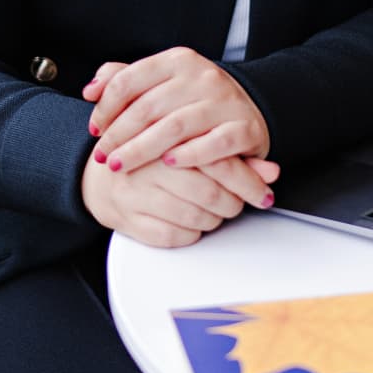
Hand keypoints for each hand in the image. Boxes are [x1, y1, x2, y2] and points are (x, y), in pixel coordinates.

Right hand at [80, 152, 280, 248]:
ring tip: (216, 210)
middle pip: (209, 193)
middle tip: (237, 202)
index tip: (263, 193)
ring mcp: (136, 192)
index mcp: (166, 135)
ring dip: (214, 219)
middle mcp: (148, 163)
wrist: (102, 173)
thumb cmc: (153, 154)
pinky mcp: (128, 219)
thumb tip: (271, 171)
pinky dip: (191, 234)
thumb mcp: (193, 142)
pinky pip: (173, 237)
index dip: (247, 181)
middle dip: (232, 203)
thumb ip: (233, 154)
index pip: (217, 161)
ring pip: (194, 217)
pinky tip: (192, 221)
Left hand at [83, 48, 270, 174]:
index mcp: (179, 60)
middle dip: (118, 135)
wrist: (253, 110)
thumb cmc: (196, 101)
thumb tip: (90, 90)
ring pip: (175, 127)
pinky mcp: (245, 128)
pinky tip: (169, 165)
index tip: (94, 130)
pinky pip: (214, 144)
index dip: (106, 107)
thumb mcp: (163, 83)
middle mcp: (203, 76)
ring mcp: (226, 101)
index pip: (130, 79)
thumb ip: (125, 80)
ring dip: (141, 150)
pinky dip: (190, 156)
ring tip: (119, 166)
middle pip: (148, 107)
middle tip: (101, 157)